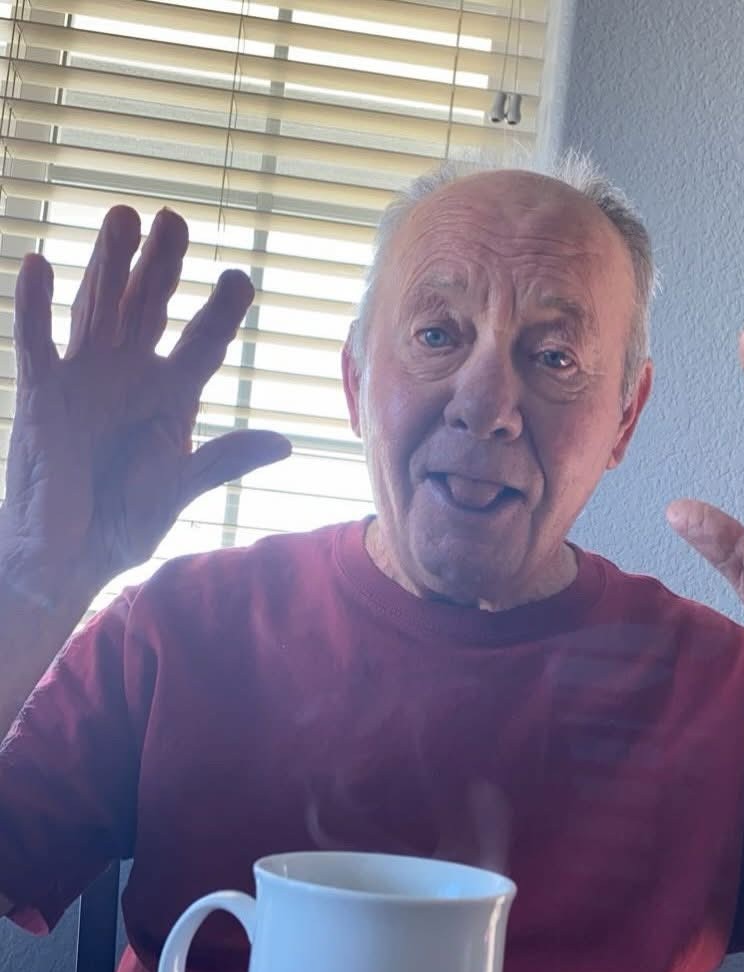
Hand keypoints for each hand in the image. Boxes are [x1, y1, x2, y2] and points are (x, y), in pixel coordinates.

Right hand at [4, 206, 290, 601]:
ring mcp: (84, 379)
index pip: (202, 345)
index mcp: (170, 398)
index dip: (219, 312)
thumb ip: (223, 460)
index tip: (239, 279)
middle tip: (174, 220)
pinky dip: (35, 306)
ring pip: (97, 309)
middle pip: (148, 309)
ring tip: (123, 216)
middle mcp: (129, 376)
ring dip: (108, 265)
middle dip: (161, 266)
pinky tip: (40, 265)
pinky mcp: (42, 395)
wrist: (68, 558)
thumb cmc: (123, 523)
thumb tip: (282, 442)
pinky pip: (37, 343)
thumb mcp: (179, 490)